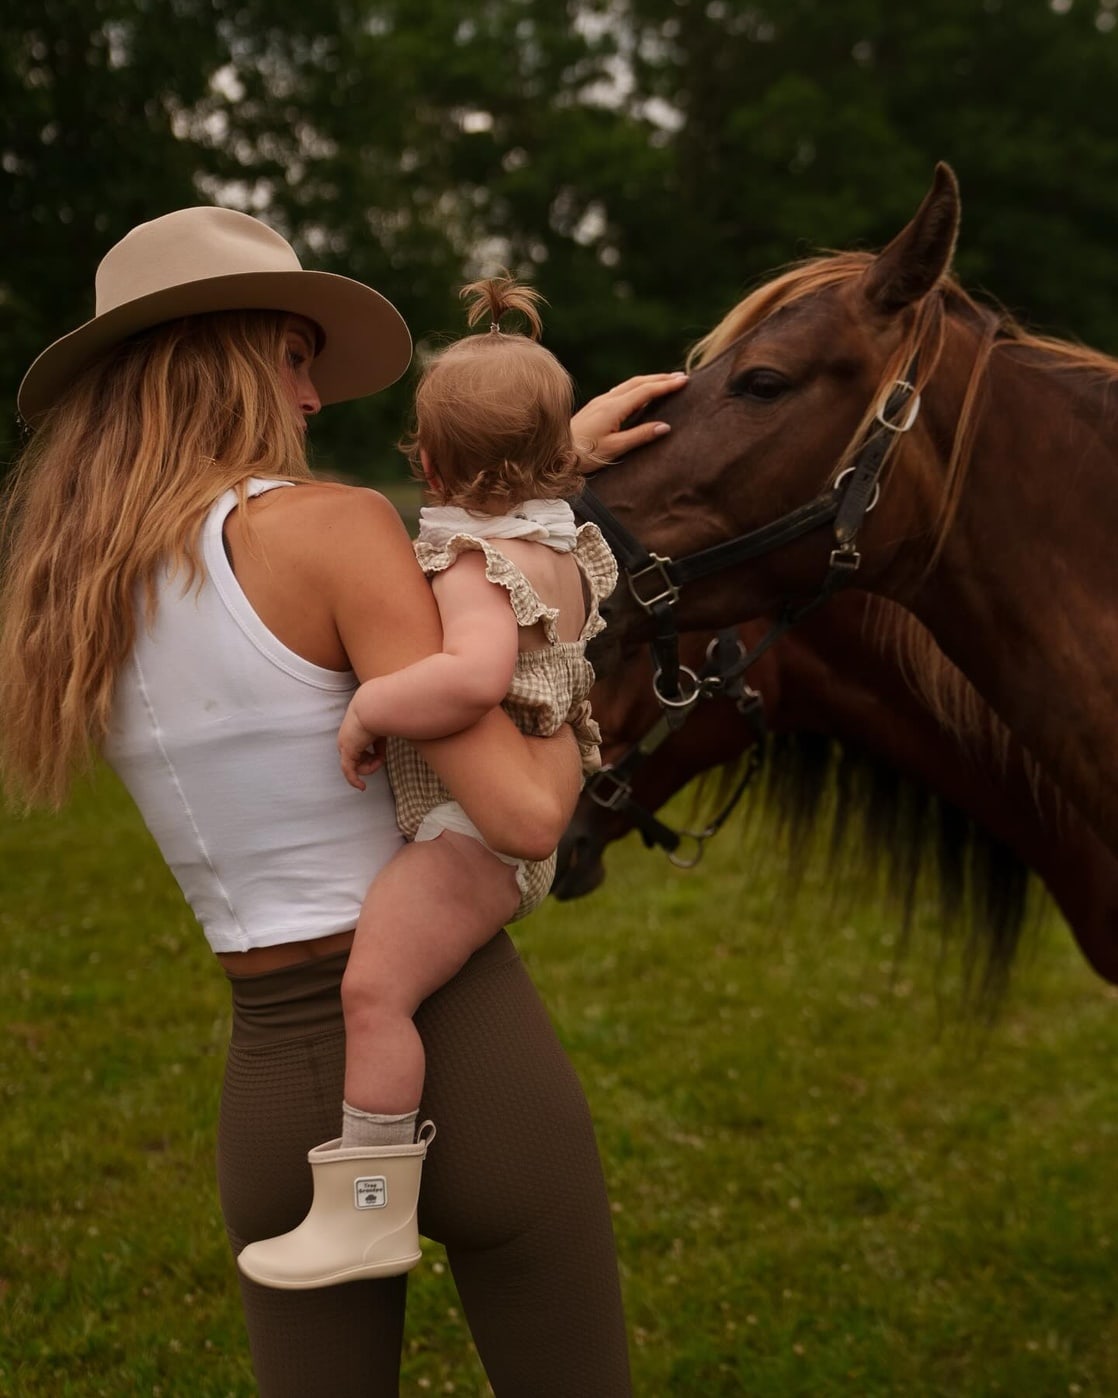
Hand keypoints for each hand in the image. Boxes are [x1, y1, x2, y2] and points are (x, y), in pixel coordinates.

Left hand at [338, 705, 383, 790]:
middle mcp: (345, 739)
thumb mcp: (382, 727)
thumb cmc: (380, 714)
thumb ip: (382, 739)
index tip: (381, 757)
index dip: (372, 756)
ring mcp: (344, 745)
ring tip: (380, 761)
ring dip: (370, 767)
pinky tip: (362, 787)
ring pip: (354, 767)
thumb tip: (387, 750)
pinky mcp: (347, 751)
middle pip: (356, 760)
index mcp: (352, 732)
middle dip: (370, 763)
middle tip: (381, 759)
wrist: (374, 707)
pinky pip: (349, 771)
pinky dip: (355, 780)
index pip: (359, 750)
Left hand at [571, 372, 688, 469]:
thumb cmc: (584, 455)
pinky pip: (621, 390)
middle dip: (661, 378)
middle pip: (639, 382)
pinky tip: (640, 391)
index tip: (684, 380)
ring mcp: (600, 401)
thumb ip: (640, 436)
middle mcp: (607, 400)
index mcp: (614, 408)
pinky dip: (637, 387)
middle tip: (680, 377)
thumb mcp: (615, 448)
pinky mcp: (596, 406)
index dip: (666, 385)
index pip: (646, 391)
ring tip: (666, 381)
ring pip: (629, 384)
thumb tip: (665, 426)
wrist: (556, 453)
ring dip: (649, 380)